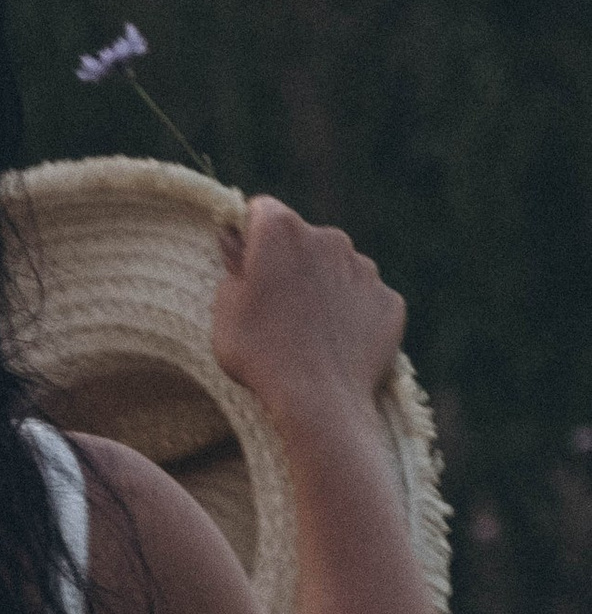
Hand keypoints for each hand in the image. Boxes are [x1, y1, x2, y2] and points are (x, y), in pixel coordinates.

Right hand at [212, 195, 406, 429]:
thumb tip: (237, 242)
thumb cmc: (260, 353)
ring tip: (306, 332)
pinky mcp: (389, 301)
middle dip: (290, 264)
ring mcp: (365, 269)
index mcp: (282, 231)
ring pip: (337, 269)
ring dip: (322, 288)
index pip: (261, 211)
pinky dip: (351, 315)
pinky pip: (365, 300)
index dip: (250, 237)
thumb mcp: (224, 310)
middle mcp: (329, 238)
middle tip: (274, 308)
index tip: (245, 265)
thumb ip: (233, 267)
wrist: (320, 401)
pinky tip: (335, 344)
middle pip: (303, 240)